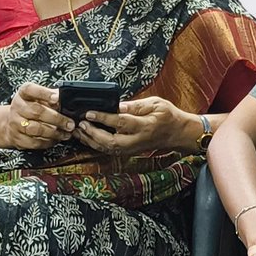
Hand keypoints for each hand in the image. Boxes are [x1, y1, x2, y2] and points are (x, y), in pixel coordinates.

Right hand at [3, 82, 74, 149]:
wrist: (12, 122)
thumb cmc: (30, 107)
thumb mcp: (39, 97)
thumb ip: (52, 97)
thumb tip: (67, 100)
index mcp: (23, 93)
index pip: (30, 89)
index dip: (44, 93)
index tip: (57, 98)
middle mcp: (17, 107)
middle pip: (36, 112)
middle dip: (56, 118)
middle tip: (70, 123)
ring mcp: (15, 123)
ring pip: (36, 129)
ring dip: (54, 133)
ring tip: (65, 134)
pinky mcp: (17, 138)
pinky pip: (34, 142)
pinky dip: (47, 142)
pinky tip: (55, 139)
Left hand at [73, 95, 193, 154]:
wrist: (177, 134)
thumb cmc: (168, 115)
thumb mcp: (156, 103)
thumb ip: (135, 106)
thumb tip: (117, 105)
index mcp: (145, 126)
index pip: (121, 122)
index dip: (103, 118)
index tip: (89, 112)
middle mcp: (138, 140)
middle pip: (111, 142)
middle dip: (93, 134)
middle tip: (81, 124)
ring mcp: (133, 148)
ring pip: (108, 149)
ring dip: (91, 141)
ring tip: (78, 131)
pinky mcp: (129, 151)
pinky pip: (110, 150)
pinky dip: (96, 145)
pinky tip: (87, 137)